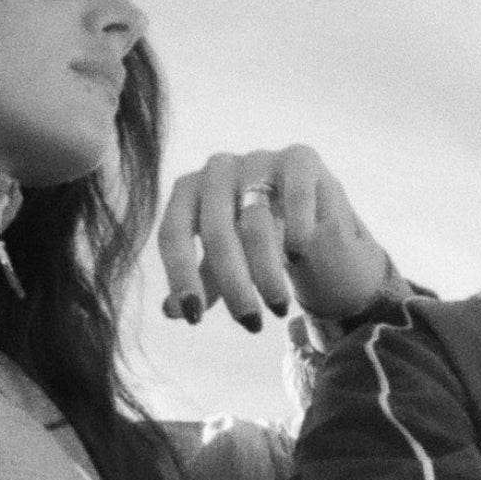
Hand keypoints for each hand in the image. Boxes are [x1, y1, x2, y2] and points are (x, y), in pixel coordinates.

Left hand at [157, 145, 396, 330]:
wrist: (309, 210)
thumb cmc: (255, 239)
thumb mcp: (224, 264)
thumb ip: (199, 282)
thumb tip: (170, 311)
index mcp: (188, 190)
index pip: (174, 234)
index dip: (181, 277)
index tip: (194, 318)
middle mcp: (218, 169)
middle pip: (217, 232)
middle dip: (234, 284)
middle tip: (250, 322)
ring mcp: (259, 159)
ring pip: (256, 222)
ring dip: (267, 272)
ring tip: (278, 306)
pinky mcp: (300, 157)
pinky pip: (295, 193)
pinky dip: (296, 227)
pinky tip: (297, 256)